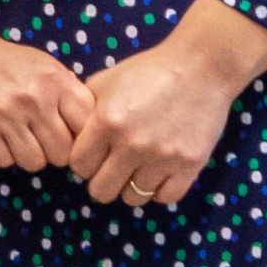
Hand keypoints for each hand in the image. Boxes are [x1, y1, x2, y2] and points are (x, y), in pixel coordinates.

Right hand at [0, 0, 91, 170]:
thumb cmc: (7, 62)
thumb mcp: (45, 66)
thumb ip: (69, 93)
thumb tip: (92, 129)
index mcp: (55, 82)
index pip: (86, 128)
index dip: (80, 137)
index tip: (68, 135)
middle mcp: (33, 100)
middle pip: (62, 154)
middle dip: (54, 151)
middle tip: (42, 140)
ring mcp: (4, 116)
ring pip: (34, 162)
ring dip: (29, 155)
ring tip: (20, 138)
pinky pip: (4, 161)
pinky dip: (3, 154)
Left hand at [71, 0, 266, 207]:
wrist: (199, 67)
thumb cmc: (148, 71)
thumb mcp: (106, 81)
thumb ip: (84, 108)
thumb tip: (67, 133)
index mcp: (106, 122)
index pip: (79, 166)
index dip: (83, 163)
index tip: (93, 156)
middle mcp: (131, 144)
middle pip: (101, 190)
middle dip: (102, 181)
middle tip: (112, 168)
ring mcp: (162, 158)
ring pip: (133, 198)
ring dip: (131, 186)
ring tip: (137, 169)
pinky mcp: (189, 166)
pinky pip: (165, 198)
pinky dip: (159, 190)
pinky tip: (158, 173)